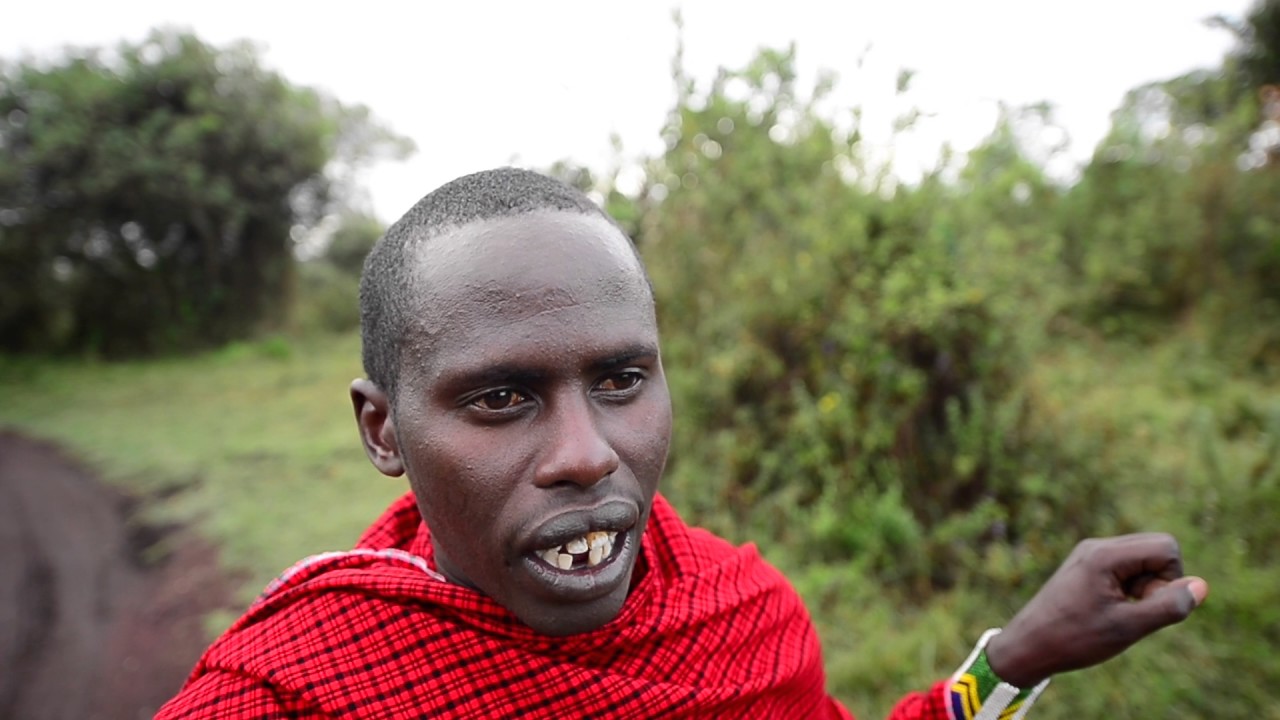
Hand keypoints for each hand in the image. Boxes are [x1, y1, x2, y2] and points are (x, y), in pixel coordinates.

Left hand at [984, 533, 1209, 687]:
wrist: (1028, 645)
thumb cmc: (1074, 637)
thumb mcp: (1128, 627)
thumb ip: (1168, 606)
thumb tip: (1201, 585)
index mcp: (1105, 554)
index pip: (1167, 546)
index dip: (1169, 579)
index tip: (1144, 604)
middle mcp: (1097, 546)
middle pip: (1156, 549)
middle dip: (1158, 581)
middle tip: (1132, 608)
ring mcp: (1090, 555)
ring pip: (1143, 561)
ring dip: (1143, 587)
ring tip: (1117, 612)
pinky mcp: (1087, 567)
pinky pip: (1126, 570)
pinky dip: (1129, 590)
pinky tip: (1109, 610)